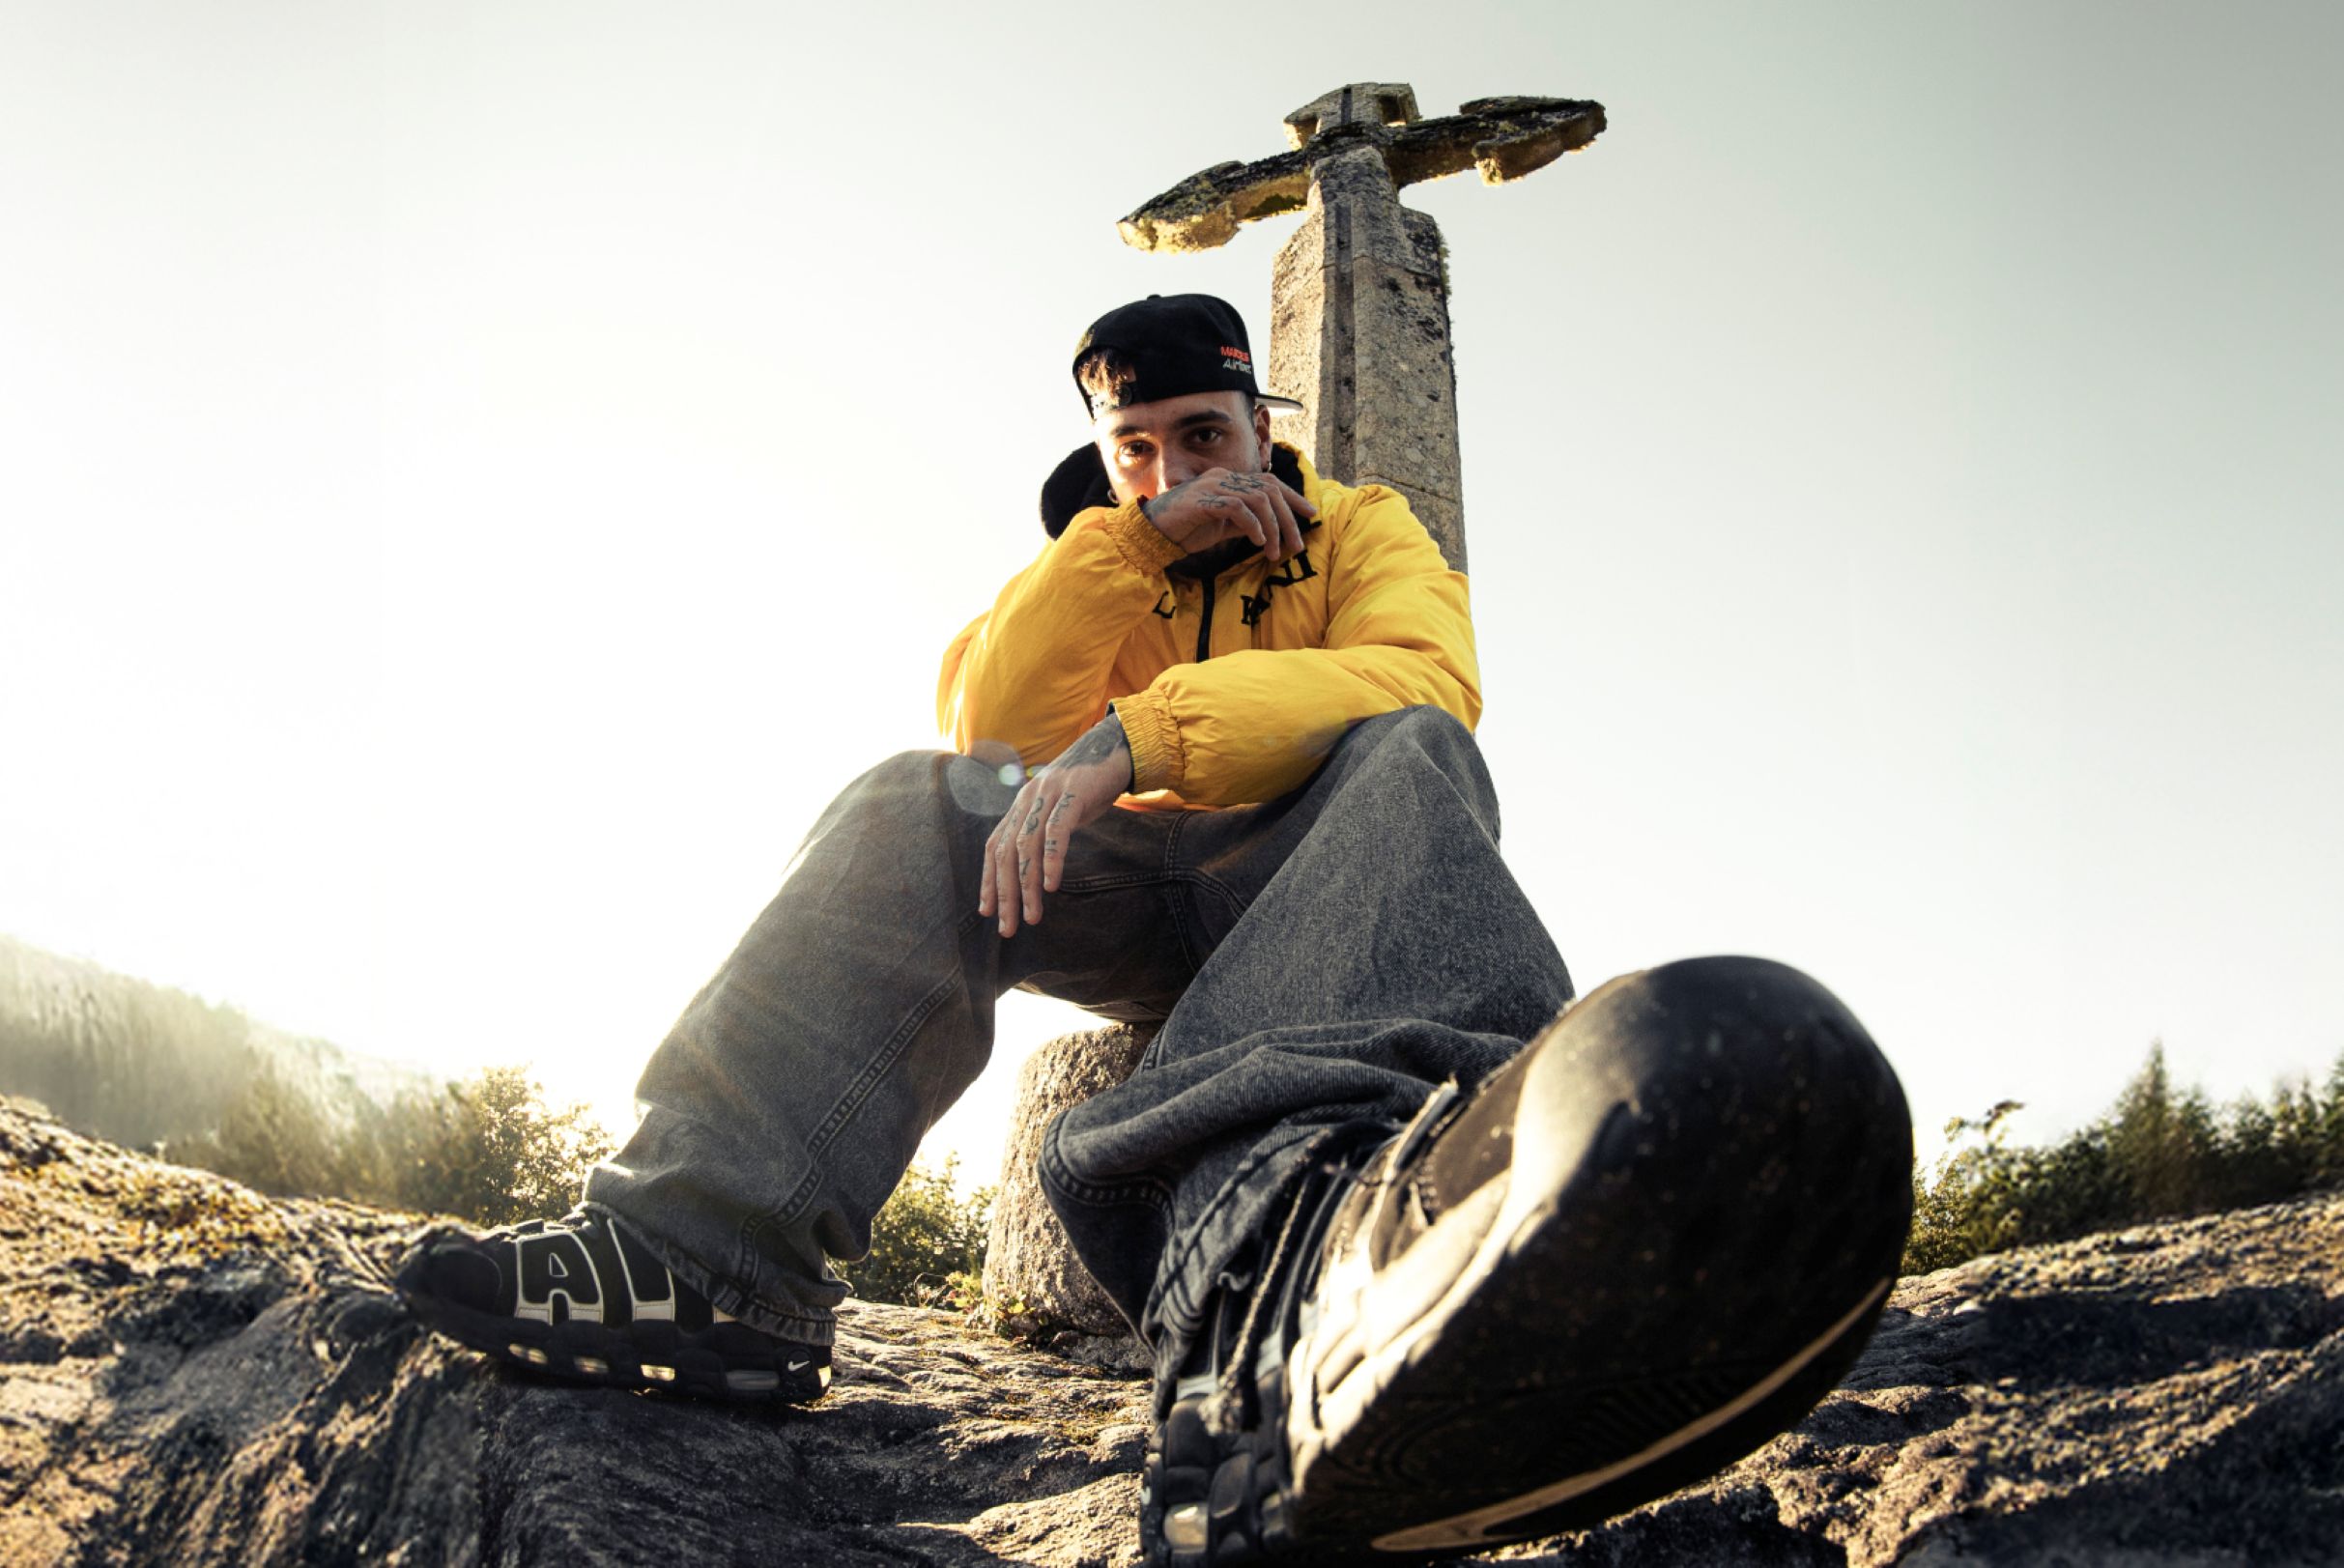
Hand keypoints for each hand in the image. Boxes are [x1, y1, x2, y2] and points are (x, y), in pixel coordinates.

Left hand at [979, 713, 1133, 937]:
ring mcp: (1049, 795)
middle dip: (1005, 893)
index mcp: (1021, 805)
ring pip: (1027, 846)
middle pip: (1007, 852)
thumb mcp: (1059, 809)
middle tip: (1008, 928)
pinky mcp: (1073, 793)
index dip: (988, 880)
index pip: (995, 846)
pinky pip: (1057, 830)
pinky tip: (1051, 884)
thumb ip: (1043, 831)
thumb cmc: (1088, 786)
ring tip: (1032, 916)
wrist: (1113, 749)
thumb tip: (1031, 867)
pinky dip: (1051, 858)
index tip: (987, 912)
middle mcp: (1028, 799)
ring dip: (1027, 885)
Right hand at [1142, 467, 1315, 564]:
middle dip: (1288, 519)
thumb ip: (1244, 523)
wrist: (1151, 533)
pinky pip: (1237, 508)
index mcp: (1228, 481)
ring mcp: (1212, 487)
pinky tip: (1258, 542)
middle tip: (1297, 546)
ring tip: (1274, 551)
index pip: (1269, 482)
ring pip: (1257, 499)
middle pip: (1268, 491)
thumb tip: (1270, 530)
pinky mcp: (1202, 500)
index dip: (1293, 497)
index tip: (1311, 514)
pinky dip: (1253, 526)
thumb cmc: (1184, 530)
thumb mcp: (1222, 527)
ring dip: (1272, 528)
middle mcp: (1222, 478)